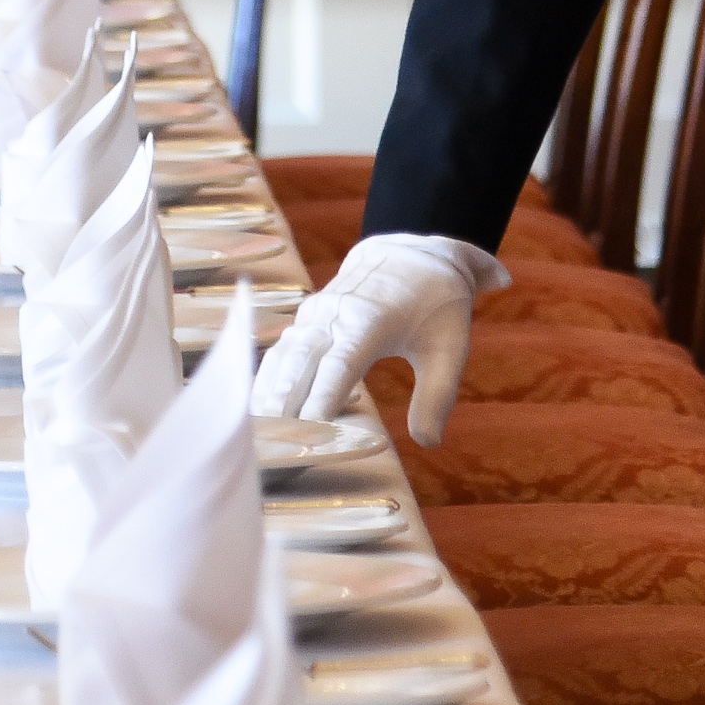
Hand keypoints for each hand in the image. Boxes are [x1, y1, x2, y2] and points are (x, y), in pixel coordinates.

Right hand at [252, 229, 506, 445]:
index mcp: (370, 319)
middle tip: (270, 449)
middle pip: (300, 363)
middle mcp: (334, 314)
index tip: (310, 435)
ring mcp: (314, 315)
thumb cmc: (436, 307)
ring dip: (267, 396)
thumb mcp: (450, 348)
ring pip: (282, 359)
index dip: (322, 398)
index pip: (340, 364)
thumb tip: (428, 442)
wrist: (410, 255)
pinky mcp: (305, 321)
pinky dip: (266, 384)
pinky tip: (256, 417)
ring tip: (254, 439)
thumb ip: (437, 395)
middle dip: (283, 405)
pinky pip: (279, 354)